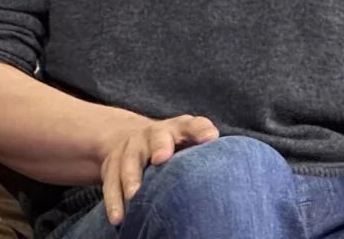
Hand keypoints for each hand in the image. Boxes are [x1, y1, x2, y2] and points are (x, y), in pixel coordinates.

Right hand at [99, 114, 219, 224]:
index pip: (194, 125)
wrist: (132, 138)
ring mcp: (131, 148)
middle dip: (159, 145)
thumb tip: (233, 185)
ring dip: (132, 178)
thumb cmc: (173, 148)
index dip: (201, 130)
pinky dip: (114, 200)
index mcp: (180, 128)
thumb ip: (206, 157)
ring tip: (135, 197)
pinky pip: (111, 182)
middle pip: (157, 137)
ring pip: (130, 160)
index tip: (210, 138)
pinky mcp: (112, 165)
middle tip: (161, 159)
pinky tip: (119, 218)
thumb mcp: (189, 145)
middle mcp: (154, 134)